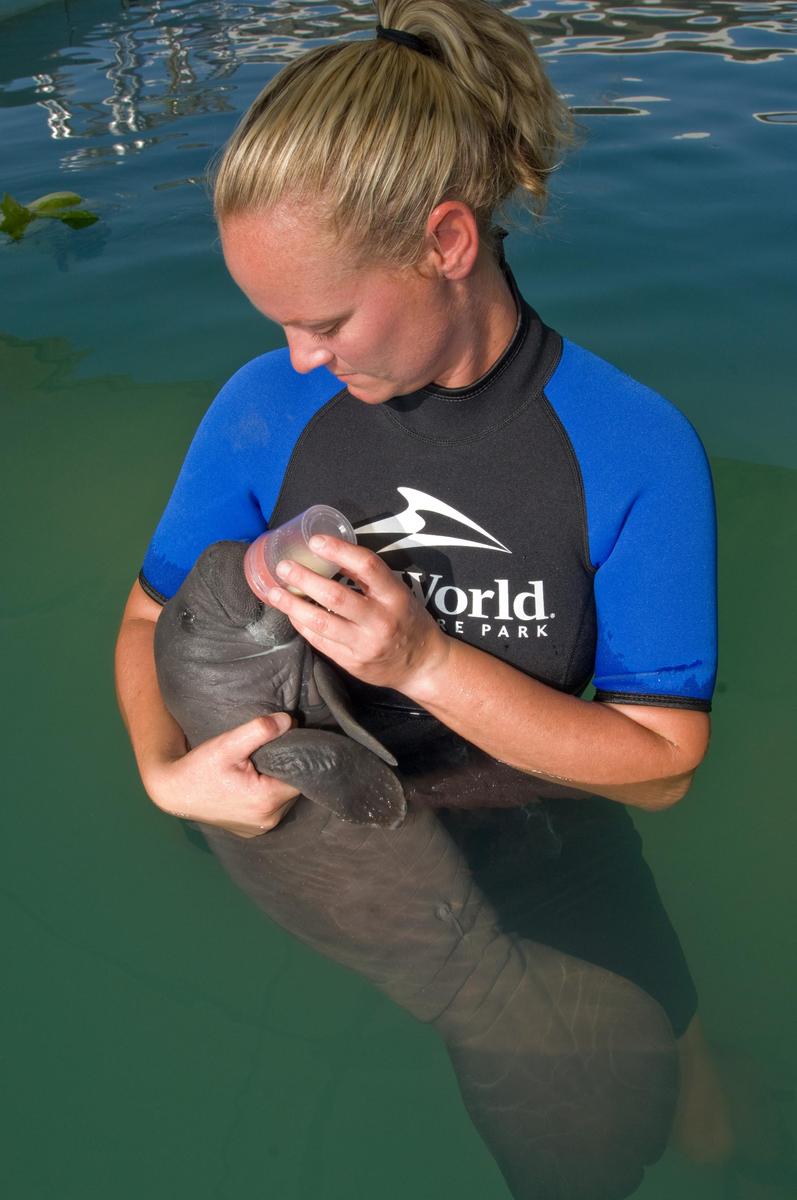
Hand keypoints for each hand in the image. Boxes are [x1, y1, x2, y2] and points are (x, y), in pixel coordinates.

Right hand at [143, 713, 300, 837]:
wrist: (173, 791)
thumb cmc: (199, 767)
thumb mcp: (227, 744)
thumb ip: (260, 730)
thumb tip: (289, 720)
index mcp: (267, 800)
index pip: (301, 776)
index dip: (298, 757)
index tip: (290, 741)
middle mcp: (268, 819)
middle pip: (294, 788)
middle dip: (288, 769)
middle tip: (274, 750)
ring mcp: (260, 828)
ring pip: (284, 799)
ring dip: (278, 782)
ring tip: (263, 765)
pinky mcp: (252, 831)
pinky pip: (272, 809)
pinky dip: (268, 795)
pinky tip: (255, 781)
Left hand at [264, 535, 449, 695]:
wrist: (422, 664)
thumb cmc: (407, 620)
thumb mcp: (398, 593)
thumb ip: (369, 577)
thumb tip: (330, 553)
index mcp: (394, 596)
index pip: (366, 566)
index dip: (338, 550)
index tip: (315, 541)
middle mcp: (380, 620)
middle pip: (335, 596)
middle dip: (304, 579)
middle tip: (283, 567)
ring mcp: (364, 644)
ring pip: (321, 622)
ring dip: (293, 605)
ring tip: (274, 593)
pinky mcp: (351, 662)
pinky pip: (320, 641)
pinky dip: (302, 625)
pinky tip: (292, 613)